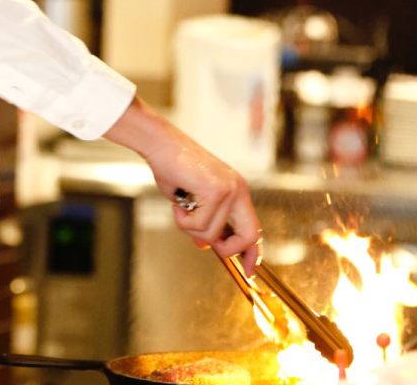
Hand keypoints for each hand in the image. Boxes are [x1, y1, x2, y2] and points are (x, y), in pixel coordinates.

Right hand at [101, 98, 261, 274]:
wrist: (161, 145)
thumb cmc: (174, 169)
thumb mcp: (191, 202)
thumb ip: (204, 222)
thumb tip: (206, 245)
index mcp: (237, 192)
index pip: (255, 229)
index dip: (254, 253)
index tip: (249, 271)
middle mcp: (238, 190)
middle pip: (249, 236)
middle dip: (227, 249)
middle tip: (205, 243)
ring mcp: (229, 190)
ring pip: (213, 233)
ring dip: (190, 228)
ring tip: (181, 208)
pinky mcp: (215, 191)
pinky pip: (199, 224)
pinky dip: (183, 220)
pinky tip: (178, 202)